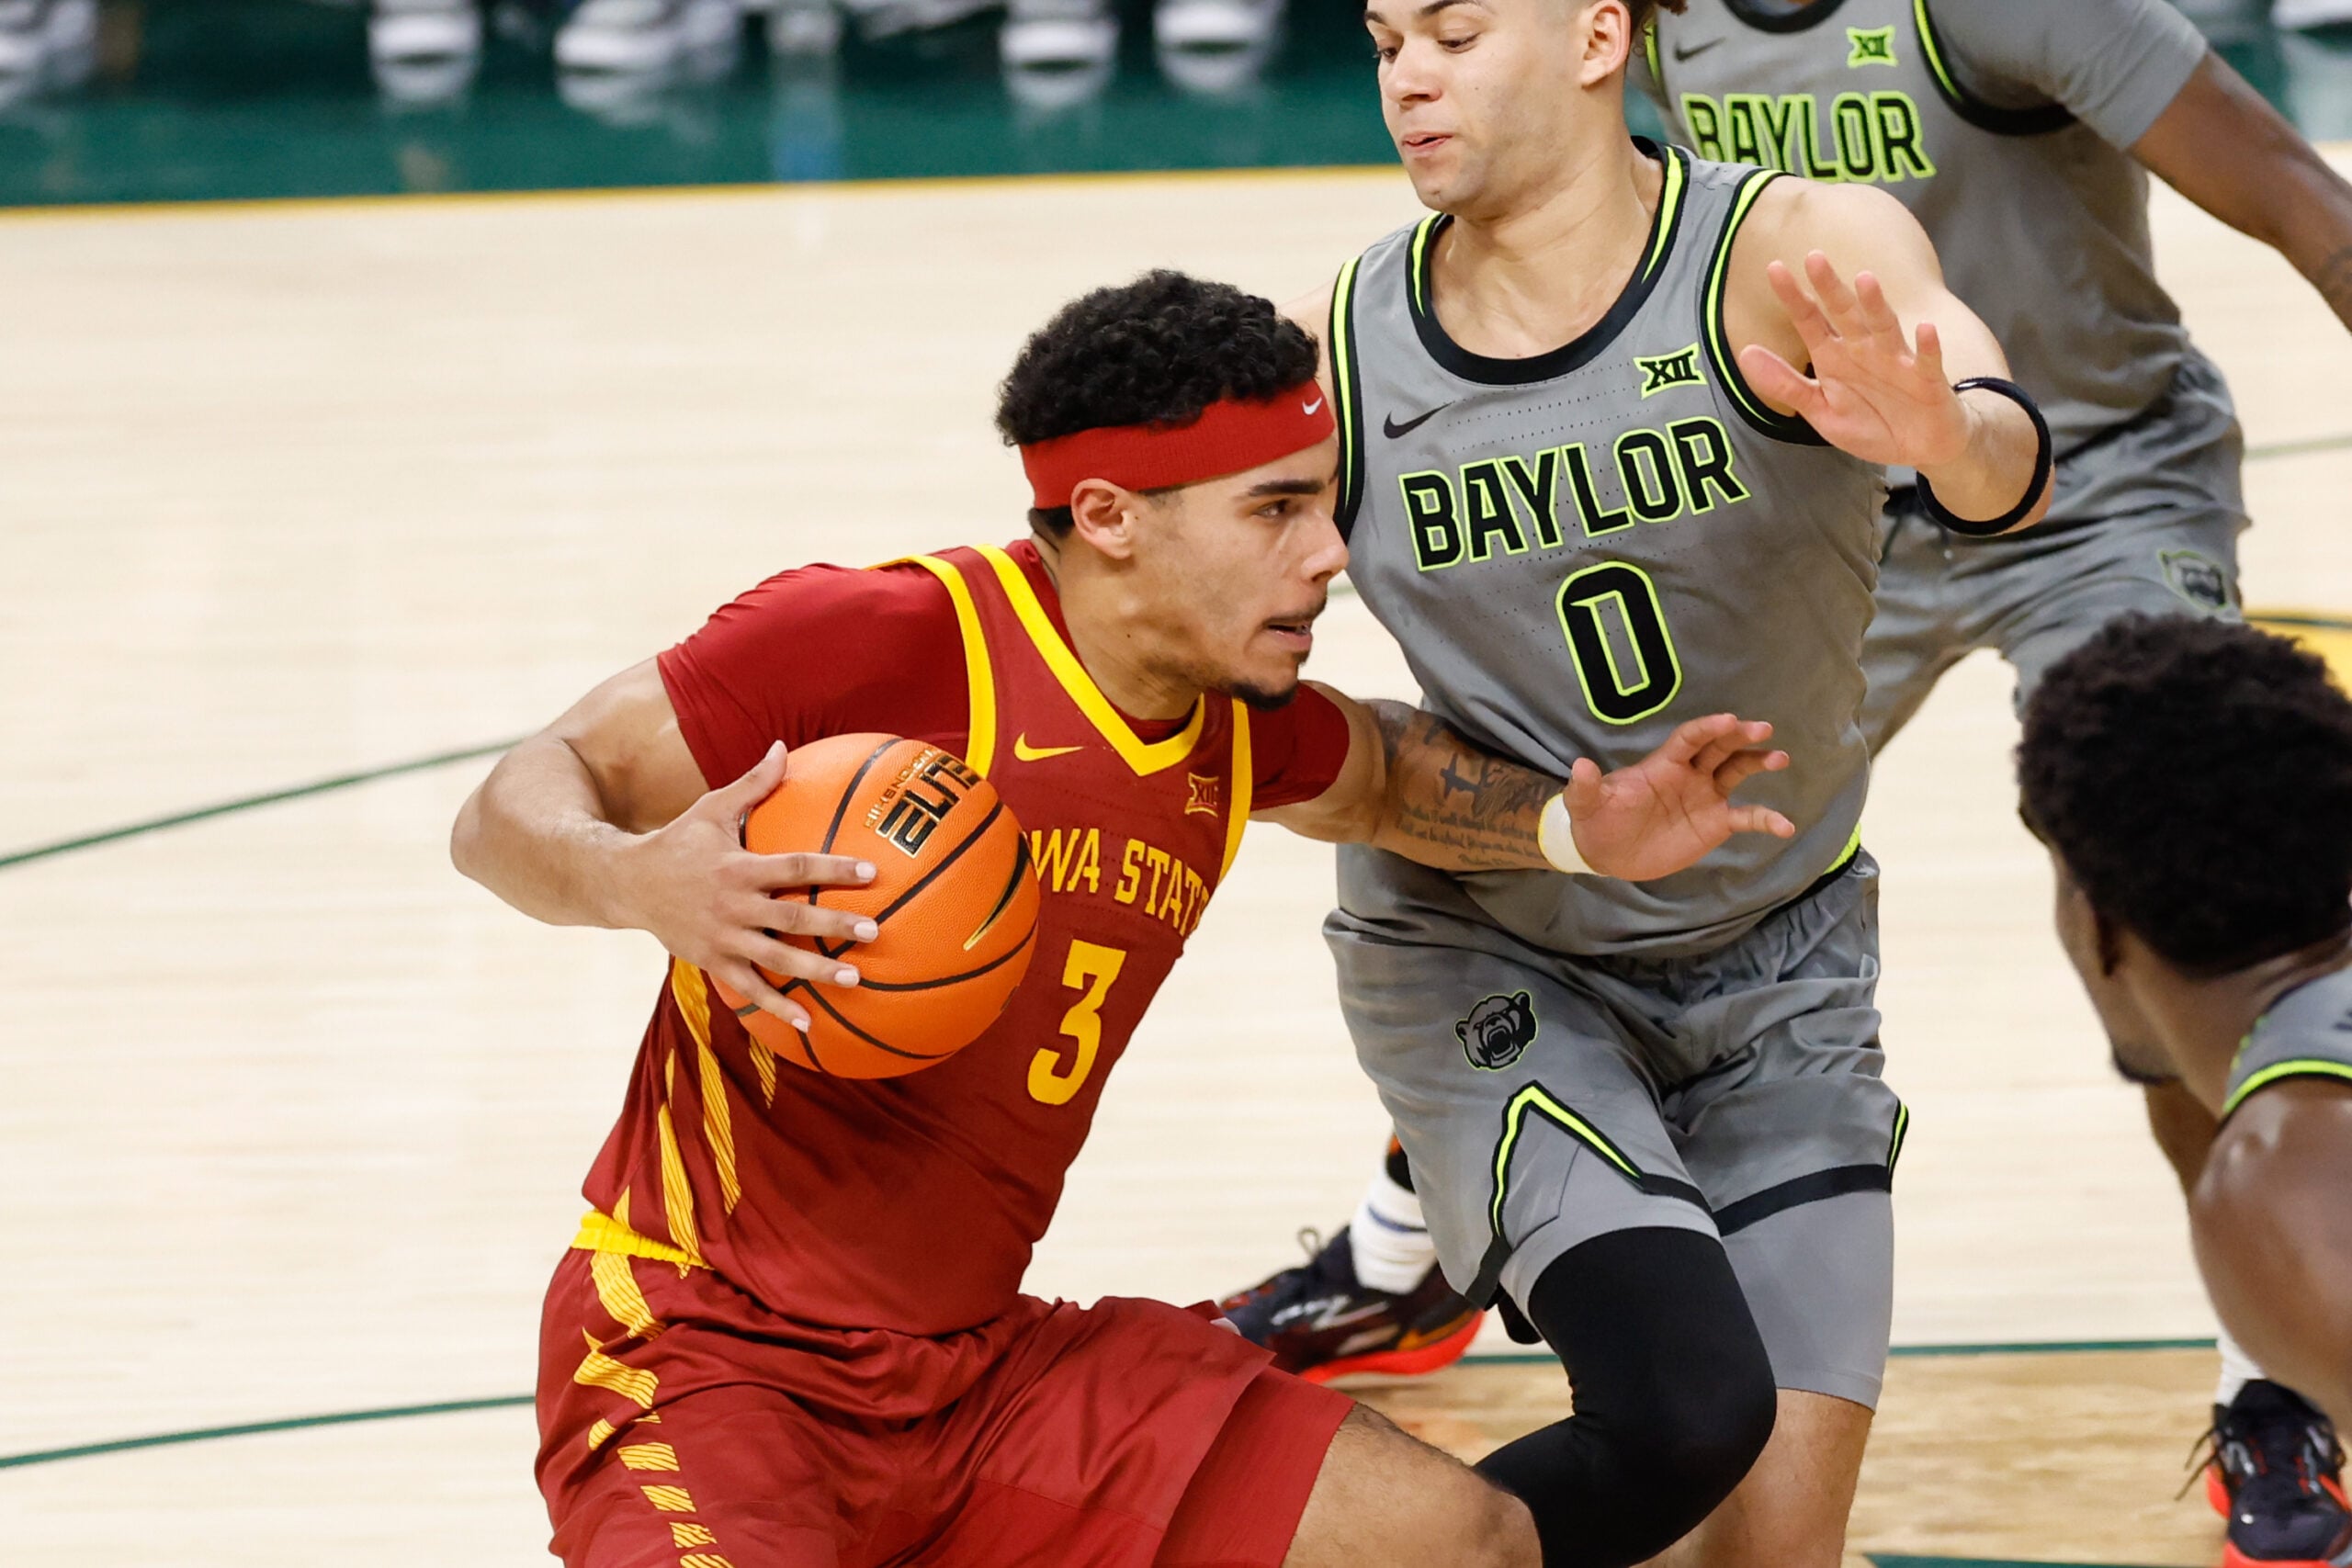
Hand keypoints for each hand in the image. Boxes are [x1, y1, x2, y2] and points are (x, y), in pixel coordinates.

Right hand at [614, 741, 876, 1032]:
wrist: (625, 883)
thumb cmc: (677, 841)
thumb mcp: (711, 808)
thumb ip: (753, 783)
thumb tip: (784, 748)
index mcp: (738, 867)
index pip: (794, 869)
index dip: (832, 871)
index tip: (871, 872)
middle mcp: (732, 906)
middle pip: (791, 919)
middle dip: (834, 926)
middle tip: (875, 931)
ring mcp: (722, 939)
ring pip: (775, 959)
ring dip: (815, 970)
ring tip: (854, 977)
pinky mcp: (712, 962)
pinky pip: (749, 989)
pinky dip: (777, 1006)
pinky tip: (809, 1022)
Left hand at [1562, 714, 1794, 880]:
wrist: (1607, 853)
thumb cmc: (1596, 820)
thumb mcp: (1586, 805)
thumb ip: (1586, 787)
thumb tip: (1579, 765)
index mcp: (1662, 764)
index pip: (1688, 739)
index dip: (1707, 728)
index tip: (1727, 720)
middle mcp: (1689, 774)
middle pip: (1719, 748)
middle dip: (1739, 736)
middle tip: (1762, 729)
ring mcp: (1705, 796)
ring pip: (1737, 772)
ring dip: (1758, 762)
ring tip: (1779, 758)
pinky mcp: (1715, 823)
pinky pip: (1746, 818)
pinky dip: (1766, 819)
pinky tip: (1786, 825)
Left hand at [1737, 252, 1970, 469]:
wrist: (1916, 448)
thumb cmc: (1870, 423)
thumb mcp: (1820, 410)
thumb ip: (1785, 384)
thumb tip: (1745, 354)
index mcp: (1834, 356)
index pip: (1809, 320)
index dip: (1793, 297)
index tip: (1774, 268)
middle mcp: (1864, 351)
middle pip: (1845, 313)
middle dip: (1830, 288)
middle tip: (1814, 257)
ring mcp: (1897, 362)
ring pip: (1885, 327)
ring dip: (1876, 304)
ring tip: (1864, 279)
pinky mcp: (1927, 381)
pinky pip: (1928, 362)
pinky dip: (1927, 347)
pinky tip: (1925, 328)